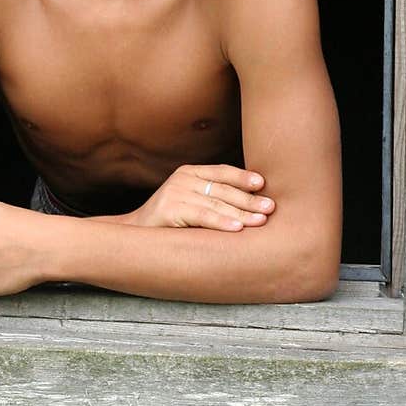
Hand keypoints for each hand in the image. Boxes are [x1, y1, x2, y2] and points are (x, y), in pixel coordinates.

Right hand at [128, 165, 274, 230]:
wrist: (135, 234)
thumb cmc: (169, 221)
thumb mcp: (190, 201)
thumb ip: (212, 197)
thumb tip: (252, 202)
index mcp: (189, 172)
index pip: (222, 171)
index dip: (243, 177)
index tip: (263, 185)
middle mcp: (182, 178)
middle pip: (223, 188)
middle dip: (249, 199)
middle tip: (270, 207)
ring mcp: (175, 193)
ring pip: (216, 203)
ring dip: (242, 213)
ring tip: (261, 220)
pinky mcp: (170, 210)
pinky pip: (202, 216)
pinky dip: (222, 222)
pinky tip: (238, 229)